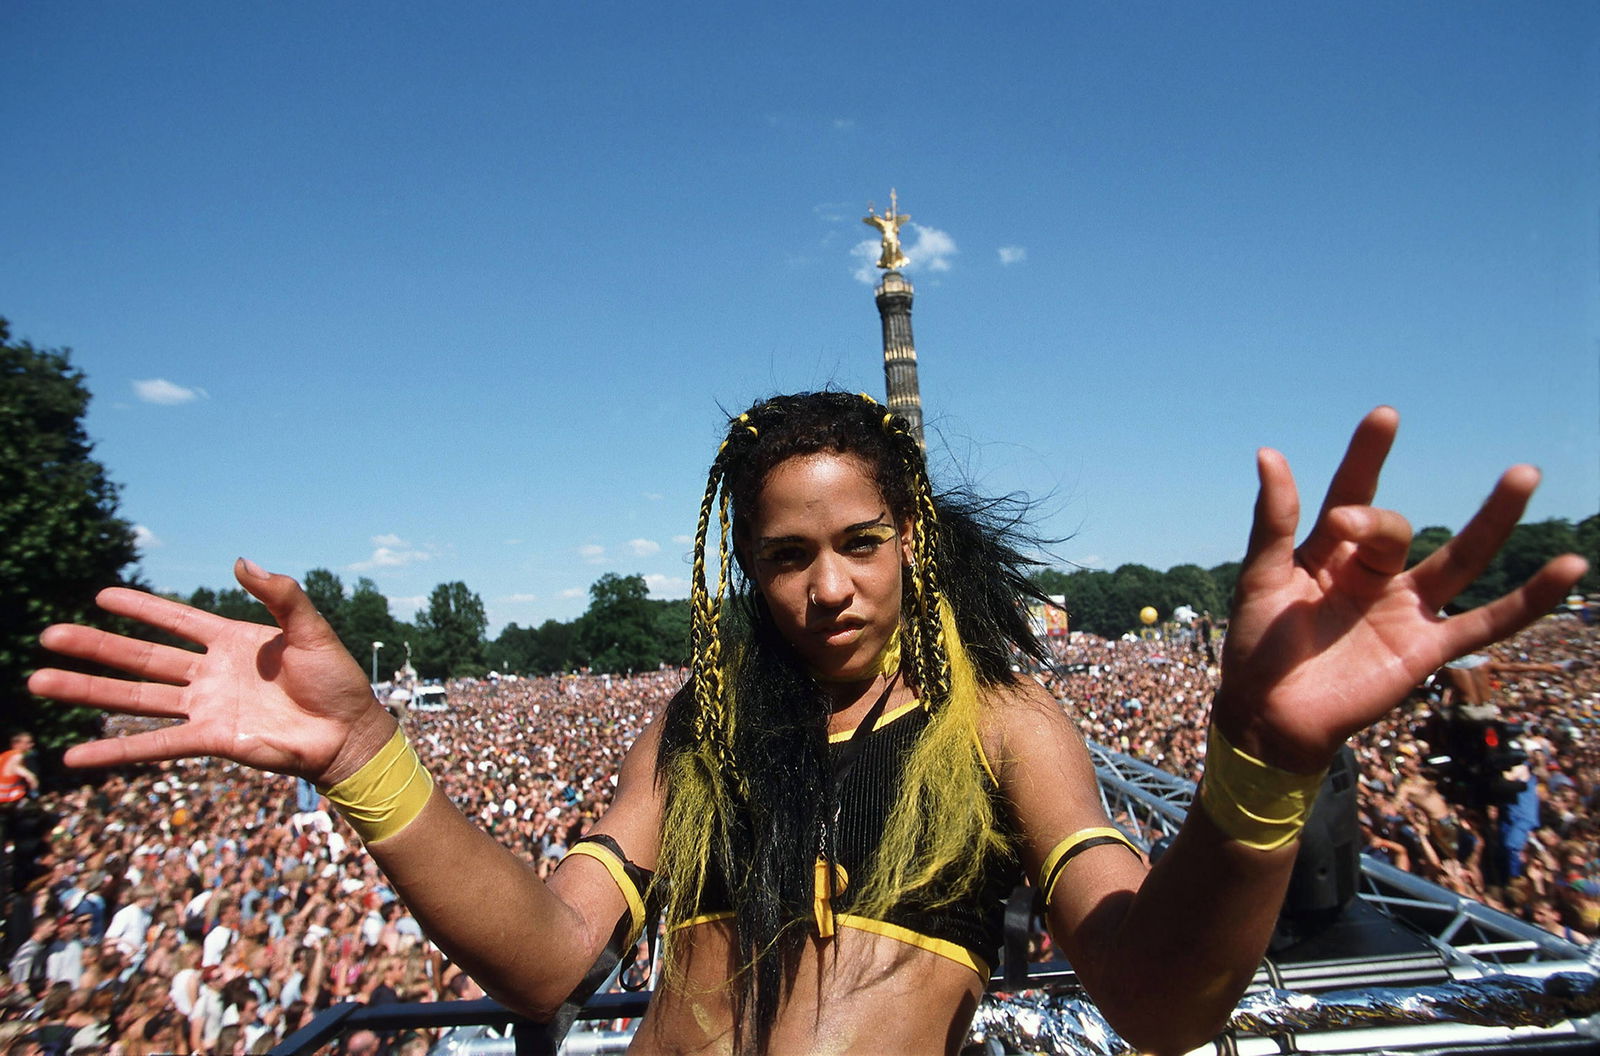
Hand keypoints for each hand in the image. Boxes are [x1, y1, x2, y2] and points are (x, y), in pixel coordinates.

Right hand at [28, 558, 393, 784]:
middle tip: (48, 636)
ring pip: (136, 698)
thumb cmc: (336, 680)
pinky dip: (115, 752)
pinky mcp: (211, 740)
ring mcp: (207, 707)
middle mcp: (211, 674)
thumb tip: (242, 562)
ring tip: (39, 683)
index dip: (141, 608)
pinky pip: (155, 745)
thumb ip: (280, 595)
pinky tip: (74, 759)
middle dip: (96, 647)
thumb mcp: (310, 629)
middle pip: (142, 657)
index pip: (176, 620)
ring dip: (89, 691)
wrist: (349, 732)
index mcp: (233, 642)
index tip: (101, 595)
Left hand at [1214, 407, 1587, 771]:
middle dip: (1378, 521)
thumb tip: (1269, 453)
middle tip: (1350, 525)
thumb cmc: (1258, 647)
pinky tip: (1569, 568)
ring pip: (1459, 558)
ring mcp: (1405, 609)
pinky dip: (1530, 600)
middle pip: (1392, 530)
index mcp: (1329, 552)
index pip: (1352, 494)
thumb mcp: (1260, 578)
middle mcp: (1372, 574)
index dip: (1368, 456)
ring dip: (1492, 519)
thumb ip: (1273, 522)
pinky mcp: (1427, 648)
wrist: (1269, 717)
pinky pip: (1487, 623)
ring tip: (1524, 474)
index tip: (1385, 417)